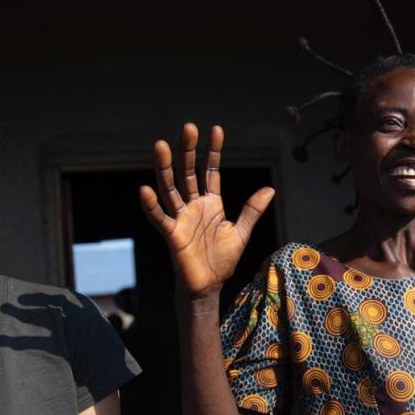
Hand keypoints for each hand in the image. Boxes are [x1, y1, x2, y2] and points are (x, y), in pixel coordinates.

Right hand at [140, 123, 274, 298]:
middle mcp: (193, 206)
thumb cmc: (221, 260)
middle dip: (188, 151)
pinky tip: (145, 189)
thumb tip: (269, 189)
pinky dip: (151, 205)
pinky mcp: (172, 235)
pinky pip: (159, 218)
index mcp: (210, 203)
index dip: (213, 151)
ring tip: (161, 146)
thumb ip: (251, 210)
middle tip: (188, 128)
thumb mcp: (241, 232)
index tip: (216, 130)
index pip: (210, 171)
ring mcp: (181, 219)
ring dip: (165, 168)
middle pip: (187, 173)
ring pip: (170, 189)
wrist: (209, 287)